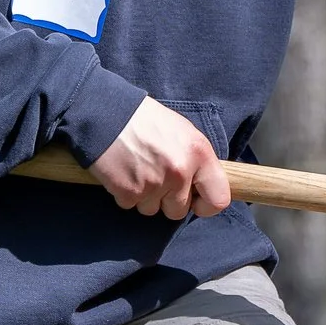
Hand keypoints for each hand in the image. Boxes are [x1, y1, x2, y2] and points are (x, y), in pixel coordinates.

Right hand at [90, 98, 230, 219]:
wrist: (106, 113)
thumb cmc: (145, 120)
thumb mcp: (182, 131)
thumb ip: (196, 160)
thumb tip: (201, 185)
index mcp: (199, 154)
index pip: (219, 199)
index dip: (207, 205)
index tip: (196, 202)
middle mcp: (180, 172)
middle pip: (179, 211)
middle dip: (167, 200)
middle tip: (156, 177)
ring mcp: (154, 184)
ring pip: (153, 210)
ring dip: (145, 197)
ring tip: (138, 170)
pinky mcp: (129, 192)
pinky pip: (131, 205)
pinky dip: (125, 193)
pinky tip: (124, 172)